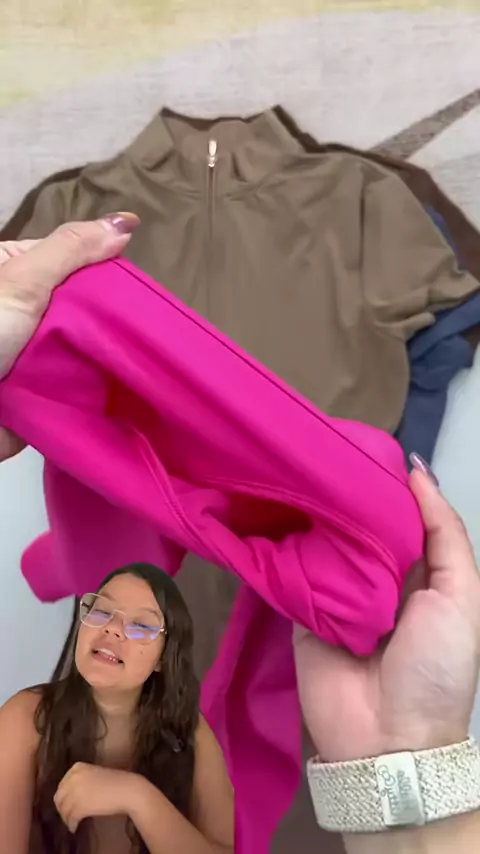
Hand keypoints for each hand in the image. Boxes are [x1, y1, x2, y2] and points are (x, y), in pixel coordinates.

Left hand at [0, 213, 138, 461]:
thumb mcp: (23, 279)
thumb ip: (71, 249)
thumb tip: (126, 221)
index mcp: (13, 271)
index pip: (73, 261)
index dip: (105, 271)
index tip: (138, 288)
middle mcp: (24, 311)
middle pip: (82, 306)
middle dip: (108, 319)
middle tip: (144, 328)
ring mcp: (33, 352)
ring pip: (83, 346)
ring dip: (104, 355)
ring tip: (142, 357)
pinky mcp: (41, 389)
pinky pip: (76, 382)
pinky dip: (95, 384)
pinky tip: (125, 383)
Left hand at [54, 761, 139, 832]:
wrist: (129, 790)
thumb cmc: (116, 782)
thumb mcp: (95, 774)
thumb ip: (81, 780)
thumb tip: (69, 795)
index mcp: (77, 767)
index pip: (62, 785)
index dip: (63, 797)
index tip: (67, 803)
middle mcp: (74, 778)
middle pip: (59, 797)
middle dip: (62, 808)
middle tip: (68, 815)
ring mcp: (76, 792)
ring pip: (64, 809)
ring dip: (66, 818)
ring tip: (72, 823)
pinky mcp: (81, 806)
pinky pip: (71, 818)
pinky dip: (72, 825)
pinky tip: (75, 828)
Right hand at [294, 459, 479, 761]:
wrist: (389, 739)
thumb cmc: (435, 665)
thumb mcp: (461, 595)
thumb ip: (445, 533)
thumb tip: (417, 470)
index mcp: (416, 568)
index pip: (395, 513)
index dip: (380, 481)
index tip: (355, 443)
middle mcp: (373, 574)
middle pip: (354, 523)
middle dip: (339, 492)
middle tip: (311, 450)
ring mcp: (333, 591)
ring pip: (320, 541)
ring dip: (307, 513)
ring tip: (286, 470)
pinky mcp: (300, 608)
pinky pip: (289, 570)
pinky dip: (279, 544)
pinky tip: (264, 508)